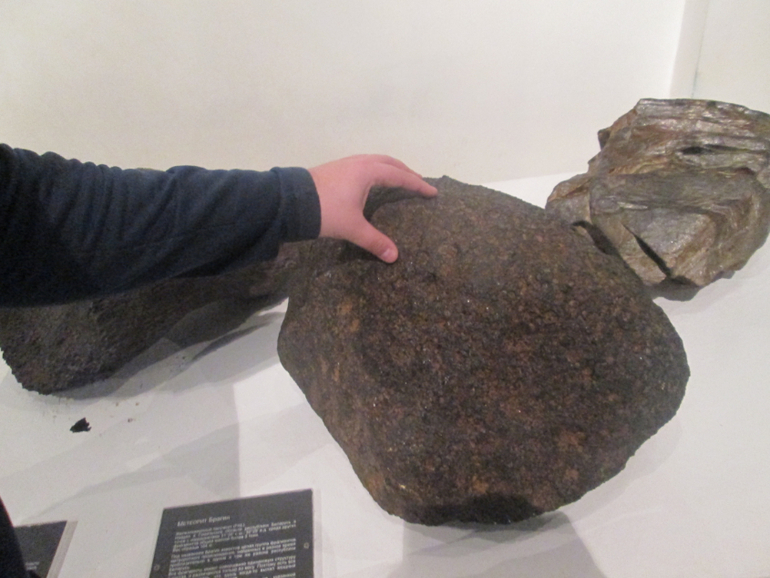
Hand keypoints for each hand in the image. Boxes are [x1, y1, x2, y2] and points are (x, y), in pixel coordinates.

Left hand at [309, 155, 437, 262]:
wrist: (289, 202)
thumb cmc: (325, 211)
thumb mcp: (352, 227)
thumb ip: (374, 241)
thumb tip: (394, 257)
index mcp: (367, 172)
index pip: (400, 176)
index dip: (417, 185)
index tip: (432, 192)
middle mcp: (359, 163)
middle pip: (389, 162)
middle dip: (406, 172)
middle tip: (418, 183)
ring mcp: (345, 164)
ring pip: (375, 161)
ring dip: (390, 168)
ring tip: (399, 179)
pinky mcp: (335, 169)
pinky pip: (364, 164)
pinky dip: (377, 170)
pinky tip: (372, 182)